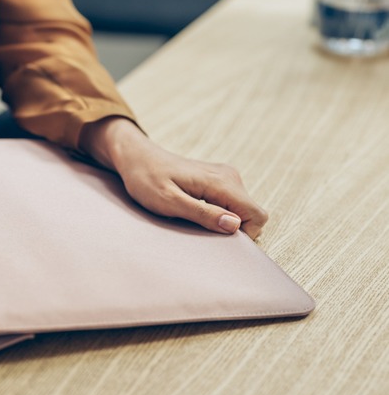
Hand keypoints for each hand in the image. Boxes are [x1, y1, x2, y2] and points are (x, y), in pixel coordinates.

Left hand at [79, 118, 267, 238]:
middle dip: (232, 229)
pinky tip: (193, 210)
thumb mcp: (169, 202)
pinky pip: (231, 203)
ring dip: (223, 221)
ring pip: (241, 210)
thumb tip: (234, 225)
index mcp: (221, 182)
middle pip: (252, 214)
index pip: (257, 215)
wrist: (136, 157)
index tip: (215, 237)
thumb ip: (202, 214)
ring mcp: (225, 176)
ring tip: (192, 217)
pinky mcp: (218, 180)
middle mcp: (229, 176)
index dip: (244, 234)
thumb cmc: (146, 179)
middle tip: (199, 230)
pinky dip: (218, 213)